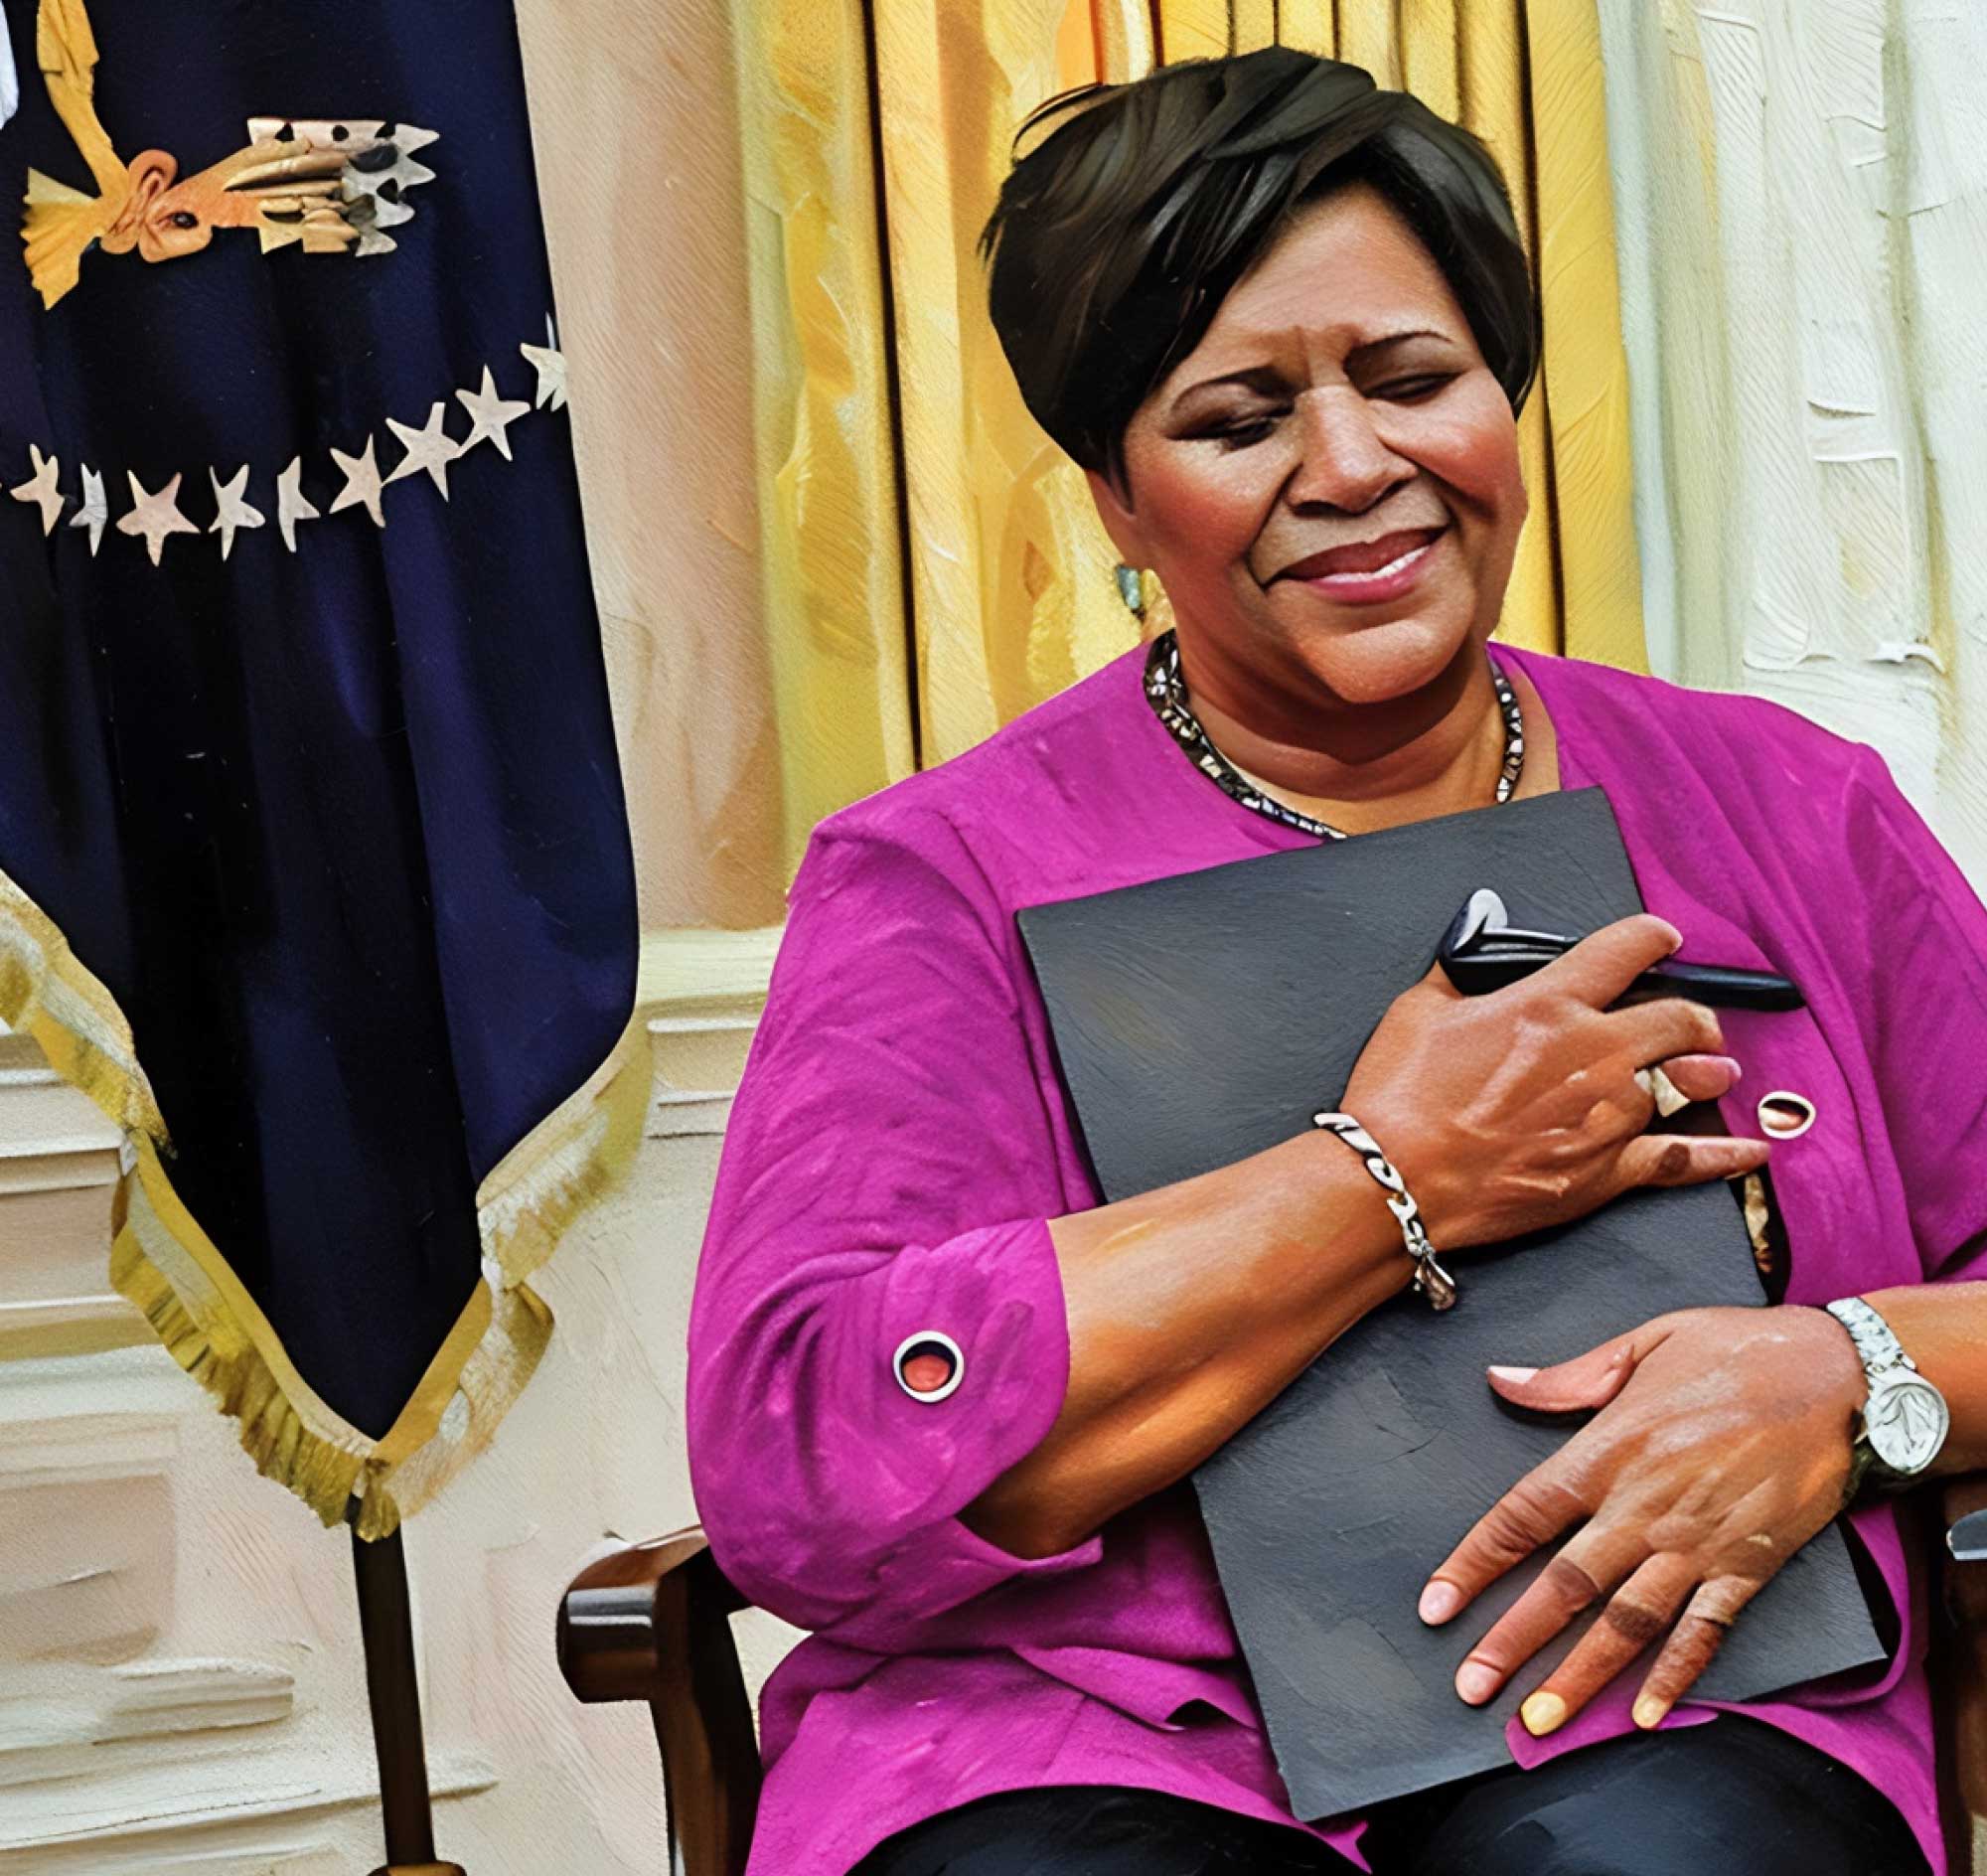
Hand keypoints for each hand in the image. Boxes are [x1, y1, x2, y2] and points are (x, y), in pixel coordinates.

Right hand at [1342, 914, 1767, 1248]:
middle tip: (1691, 1017)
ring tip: (1714, 1069)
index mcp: (1550, 1004)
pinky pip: (1685, 1158)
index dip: (1652, 937)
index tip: (1662, 939)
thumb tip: (1477, 928)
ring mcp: (1611, 1115)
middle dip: (1693, 1013)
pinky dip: (1724, 1153)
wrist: (1399, 1179)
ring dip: (1706, 1070)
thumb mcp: (1418, 1011)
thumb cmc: (1401, 1098)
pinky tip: (1751, 1147)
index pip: (1627, 950)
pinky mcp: (1609, 1171)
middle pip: (1679, 1017)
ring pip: (1689, 1082)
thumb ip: (1459, 967)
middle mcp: (1596, 1053)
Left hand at [1417, 1306, 1866, 1733]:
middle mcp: (1644, 1507)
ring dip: (1581, 1675)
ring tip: (1539, 1720)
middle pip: (1565, 1584)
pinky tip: (1645, 1714)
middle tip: (1472, 1687)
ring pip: (1626, 1622)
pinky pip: (1704, 1631)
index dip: (1474, 1563)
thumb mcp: (1642, 1342)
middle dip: (1513, 1640)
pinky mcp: (1748, 1567)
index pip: (1522, 1516)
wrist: (1842, 1378)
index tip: (1437, 1605)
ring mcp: (1697, 1544)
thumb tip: (1498, 1378)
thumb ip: (1566, 1377)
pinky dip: (1676, 1676)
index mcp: (1608, 1450)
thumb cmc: (1738, 1351)